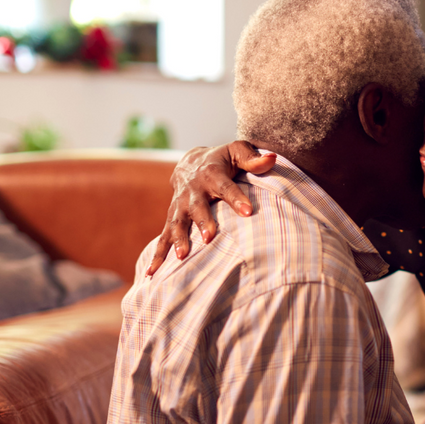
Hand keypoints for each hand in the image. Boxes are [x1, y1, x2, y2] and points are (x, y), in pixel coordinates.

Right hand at [146, 141, 276, 274]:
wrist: (190, 162)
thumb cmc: (222, 160)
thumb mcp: (237, 151)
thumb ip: (253, 158)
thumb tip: (272, 158)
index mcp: (211, 174)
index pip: (226, 187)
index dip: (236, 198)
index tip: (248, 212)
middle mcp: (192, 191)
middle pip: (197, 207)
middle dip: (202, 221)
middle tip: (209, 237)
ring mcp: (180, 205)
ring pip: (177, 223)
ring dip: (178, 239)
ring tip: (182, 257)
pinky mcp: (173, 218)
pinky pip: (163, 237)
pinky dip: (158, 254)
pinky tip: (152, 272)